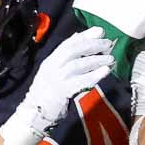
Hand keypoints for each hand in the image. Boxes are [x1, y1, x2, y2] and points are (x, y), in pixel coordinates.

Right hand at [0, 28, 113, 144]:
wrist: (33, 113)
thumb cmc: (47, 92)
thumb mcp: (54, 71)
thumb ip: (66, 58)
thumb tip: (81, 40)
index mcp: (50, 60)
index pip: (67, 43)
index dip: (84, 36)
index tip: (99, 31)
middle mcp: (52, 67)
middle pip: (72, 51)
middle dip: (92, 45)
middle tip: (108, 44)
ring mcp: (56, 79)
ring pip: (77, 64)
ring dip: (96, 60)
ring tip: (110, 59)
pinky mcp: (61, 92)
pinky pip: (80, 81)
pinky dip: (94, 75)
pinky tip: (105, 71)